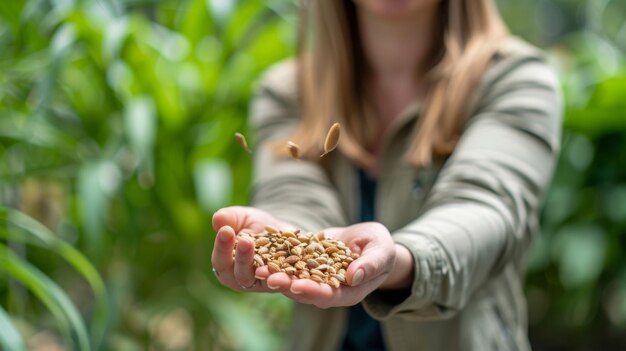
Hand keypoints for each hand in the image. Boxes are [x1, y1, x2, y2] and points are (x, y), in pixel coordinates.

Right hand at [211, 206, 292, 291]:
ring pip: (267, 282)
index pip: (221, 262)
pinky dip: (294, 278)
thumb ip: (229, 218)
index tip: (226, 230)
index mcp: (227, 267)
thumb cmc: (253, 225)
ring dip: (268, 274)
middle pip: (242, 275)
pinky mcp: (287, 282)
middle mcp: (245, 280)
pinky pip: (290, 282)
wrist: (280, 230)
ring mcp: (266, 284)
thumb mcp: (241, 217)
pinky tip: (298, 267)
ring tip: (269, 264)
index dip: (222, 247)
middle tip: (246, 240)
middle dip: (243, 258)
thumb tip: (217, 218)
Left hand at [255, 222, 399, 307]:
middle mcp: (328, 289)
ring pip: (293, 278)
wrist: (369, 241)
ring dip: (276, 274)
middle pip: (306, 291)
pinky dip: (276, 259)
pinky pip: (289, 262)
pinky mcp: (305, 263)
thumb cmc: (381, 247)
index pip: (329, 295)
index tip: (297, 285)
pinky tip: (261, 252)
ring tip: (259, 268)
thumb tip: (355, 275)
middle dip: (287, 284)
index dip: (313, 291)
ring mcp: (315, 277)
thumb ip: (371, 264)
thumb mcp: (381, 251)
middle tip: (269, 277)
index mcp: (349, 291)